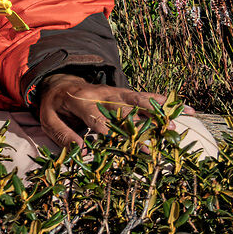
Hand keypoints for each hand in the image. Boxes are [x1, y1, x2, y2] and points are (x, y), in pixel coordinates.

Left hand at [35, 75, 166, 148]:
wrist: (61, 82)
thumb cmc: (55, 105)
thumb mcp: (48, 119)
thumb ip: (62, 135)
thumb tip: (80, 151)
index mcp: (80, 100)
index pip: (95, 115)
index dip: (105, 128)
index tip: (114, 141)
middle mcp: (101, 94)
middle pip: (122, 109)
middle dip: (139, 123)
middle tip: (153, 140)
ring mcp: (115, 93)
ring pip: (139, 100)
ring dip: (157, 111)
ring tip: (173, 124)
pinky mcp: (124, 95)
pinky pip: (146, 97)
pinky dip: (165, 102)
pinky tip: (184, 109)